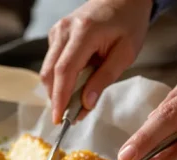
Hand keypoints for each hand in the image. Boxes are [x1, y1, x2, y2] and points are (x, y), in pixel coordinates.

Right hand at [40, 0, 153, 123]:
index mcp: (84, 32)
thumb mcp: (125, 54)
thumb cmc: (128, 23)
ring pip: (48, 69)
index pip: (64, 71)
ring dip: (58, 90)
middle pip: (50, 72)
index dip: (60, 98)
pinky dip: (60, 78)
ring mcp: (57, 31)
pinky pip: (52, 63)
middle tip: (69, 117)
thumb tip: (86, 103)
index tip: (59, 118)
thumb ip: (104, 79)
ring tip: (75, 103)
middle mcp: (64, 30)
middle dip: (57, 98)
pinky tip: (75, 84)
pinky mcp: (55, 35)